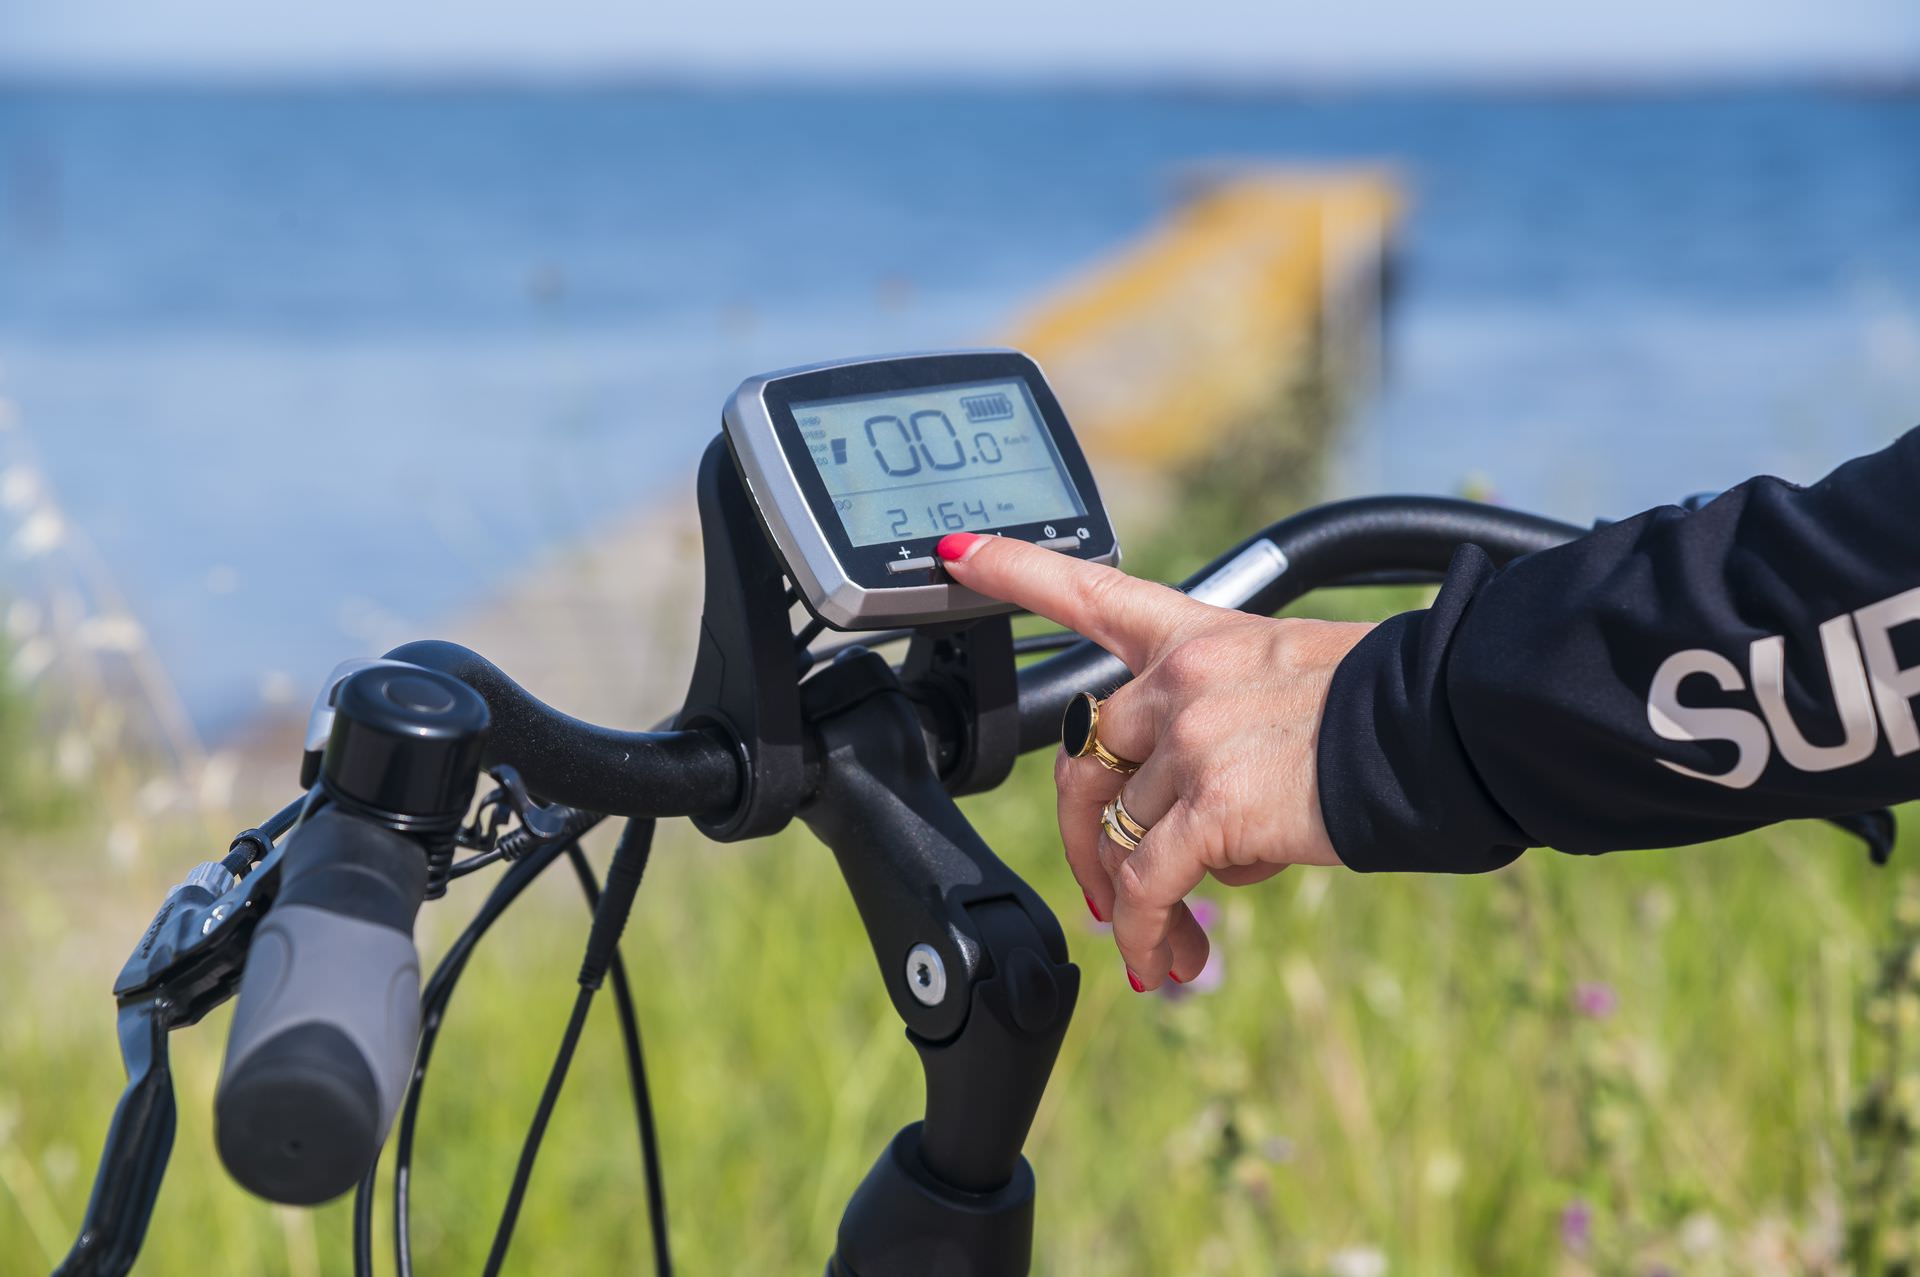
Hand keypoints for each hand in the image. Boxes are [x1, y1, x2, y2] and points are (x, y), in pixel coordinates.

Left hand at [936, 531, 1372, 990]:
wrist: (1453, 726)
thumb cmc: (1399, 711)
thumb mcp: (1301, 679)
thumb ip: (1232, 721)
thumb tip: (1208, 827)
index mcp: (1203, 634)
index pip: (1092, 591)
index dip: (1015, 568)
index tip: (956, 551)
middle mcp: (1183, 678)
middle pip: (1085, 759)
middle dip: (1085, 836)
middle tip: (1105, 889)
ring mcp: (1193, 739)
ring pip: (1120, 835)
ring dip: (1135, 903)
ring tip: (1166, 947)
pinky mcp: (1213, 806)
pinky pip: (1149, 884)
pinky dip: (1145, 933)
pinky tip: (1165, 964)